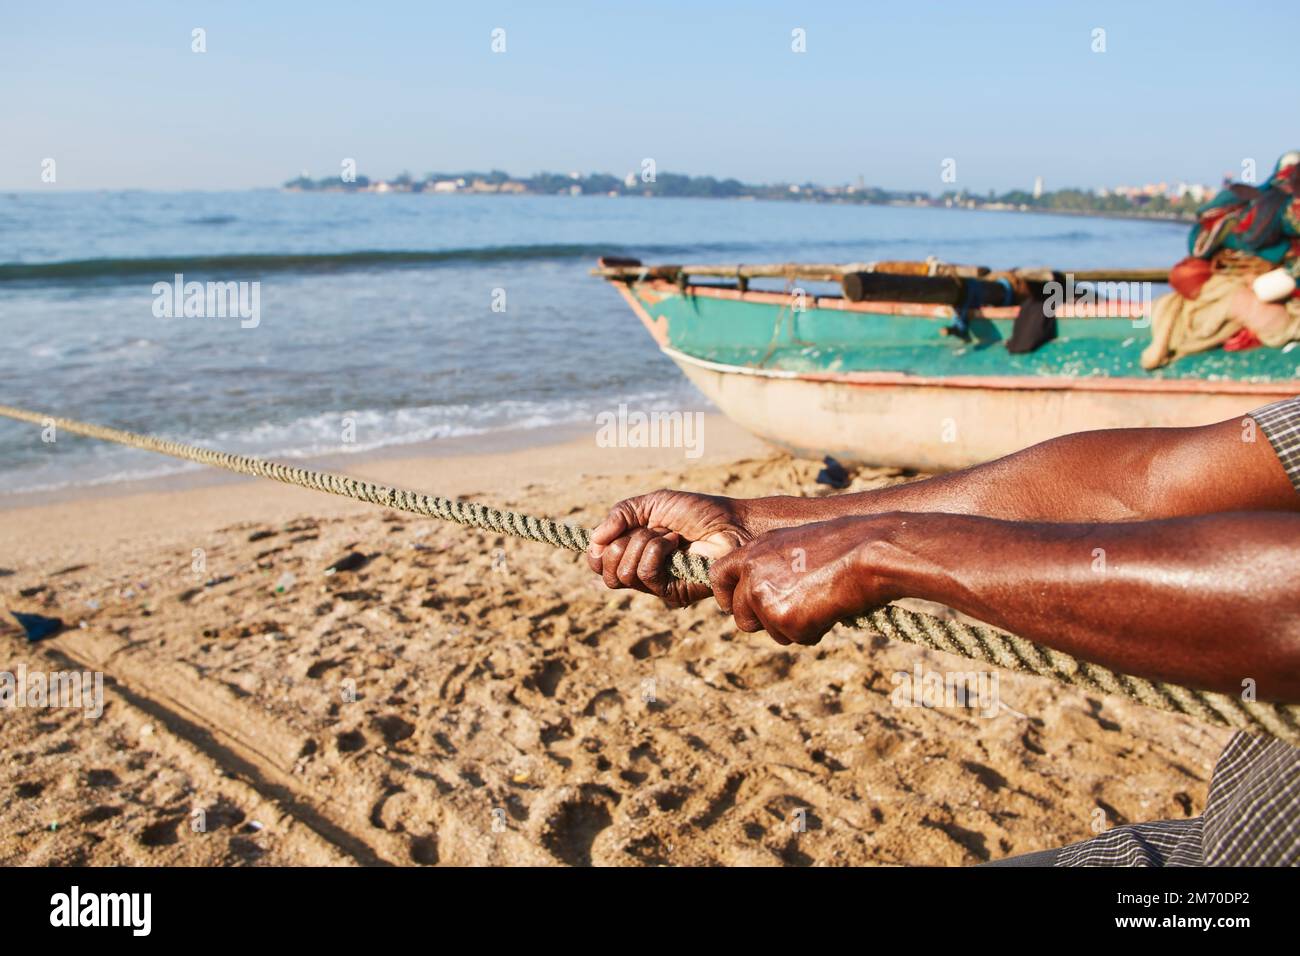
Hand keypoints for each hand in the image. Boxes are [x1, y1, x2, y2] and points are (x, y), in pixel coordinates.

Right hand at [586, 490, 760, 606]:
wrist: (732, 523)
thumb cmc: (697, 512)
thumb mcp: (652, 504)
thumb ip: (620, 515)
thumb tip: (593, 540)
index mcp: (633, 552)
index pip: (598, 563)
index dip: (597, 550)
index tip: (610, 534)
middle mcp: (641, 571)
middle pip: (605, 571)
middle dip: (622, 543)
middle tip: (648, 530)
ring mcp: (657, 584)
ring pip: (623, 573)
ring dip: (644, 543)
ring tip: (670, 535)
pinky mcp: (672, 592)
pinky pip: (646, 575)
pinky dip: (658, 551)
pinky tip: (677, 543)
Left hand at [709, 516, 899, 644]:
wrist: (865, 555)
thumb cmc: (839, 546)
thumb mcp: (792, 543)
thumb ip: (767, 564)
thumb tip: (755, 588)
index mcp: (753, 552)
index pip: (718, 576)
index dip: (726, 594)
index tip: (734, 603)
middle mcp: (753, 575)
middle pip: (740, 615)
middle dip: (761, 620)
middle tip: (791, 611)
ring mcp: (767, 599)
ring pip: (770, 630)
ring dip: (792, 625)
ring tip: (819, 600)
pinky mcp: (786, 620)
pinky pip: (796, 638)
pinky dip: (813, 631)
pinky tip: (829, 608)